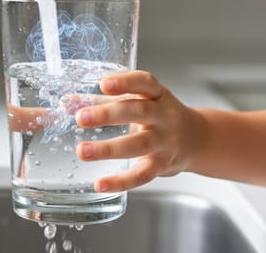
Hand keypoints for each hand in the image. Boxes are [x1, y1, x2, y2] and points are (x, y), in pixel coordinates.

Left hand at [74, 71, 203, 192]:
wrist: (197, 139)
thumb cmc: (159, 115)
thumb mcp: (138, 101)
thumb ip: (102, 101)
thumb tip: (67, 102)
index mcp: (157, 95)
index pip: (145, 83)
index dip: (125, 82)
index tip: (103, 84)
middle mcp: (164, 116)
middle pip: (138, 112)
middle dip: (109, 115)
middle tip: (80, 117)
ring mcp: (165, 142)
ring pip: (138, 144)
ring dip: (109, 149)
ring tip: (82, 151)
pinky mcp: (162, 165)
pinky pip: (142, 175)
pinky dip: (121, 181)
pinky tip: (100, 184)